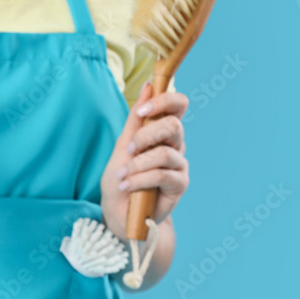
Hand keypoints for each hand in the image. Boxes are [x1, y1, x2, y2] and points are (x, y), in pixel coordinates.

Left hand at [100, 81, 189, 240]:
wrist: (119, 213)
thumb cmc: (120, 178)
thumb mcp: (122, 145)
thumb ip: (136, 118)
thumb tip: (148, 86)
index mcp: (162, 131)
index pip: (178, 105)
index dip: (165, 101)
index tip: (143, 112)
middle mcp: (175, 144)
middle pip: (174, 125)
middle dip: (147, 135)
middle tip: (128, 148)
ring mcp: (179, 164)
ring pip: (165, 152)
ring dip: (138, 164)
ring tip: (122, 175)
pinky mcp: (180, 184)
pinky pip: (162, 174)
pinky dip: (140, 179)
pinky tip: (126, 186)